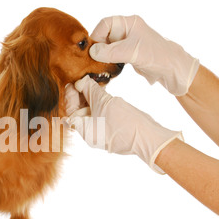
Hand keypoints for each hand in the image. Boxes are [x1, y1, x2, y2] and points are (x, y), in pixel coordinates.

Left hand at [65, 76, 182, 173]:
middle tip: (83, 80)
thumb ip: (91, 90)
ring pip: (90, 113)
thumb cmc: (125, 123)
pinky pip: (101, 115)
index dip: (70, 97)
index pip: (69, 112)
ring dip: (90, 98)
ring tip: (92, 83)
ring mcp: (101, 132)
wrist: (149, 137)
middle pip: (79, 113)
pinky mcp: (112, 129)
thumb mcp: (104, 102)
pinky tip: (102, 91)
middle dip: (80, 96)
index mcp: (84, 131)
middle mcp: (90, 134)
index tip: (73, 83)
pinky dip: (99, 103)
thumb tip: (82, 81)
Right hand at [90, 15, 199, 95]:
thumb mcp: (132, 52)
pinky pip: (112, 56)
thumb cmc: (156, 56)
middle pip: (104, 36)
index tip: (93, 50)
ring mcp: (126, 43)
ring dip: (102, 57)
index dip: (97, 35)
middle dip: (99, 48)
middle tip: (94, 61)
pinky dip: (108, 62)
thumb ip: (112, 52)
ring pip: (107, 47)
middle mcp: (126, 31)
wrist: (170, 70)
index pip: (106, 24)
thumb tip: (93, 52)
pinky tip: (107, 69)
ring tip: (100, 66)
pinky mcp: (127, 55)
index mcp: (129, 23)